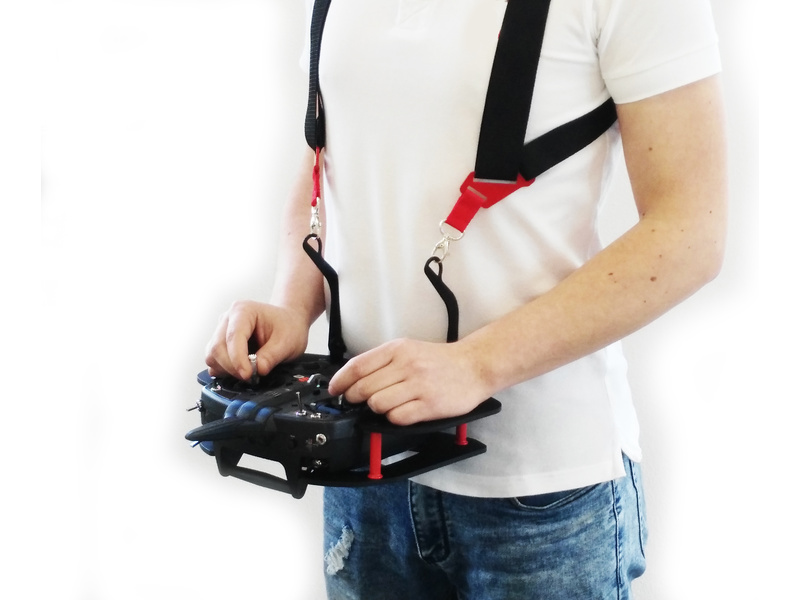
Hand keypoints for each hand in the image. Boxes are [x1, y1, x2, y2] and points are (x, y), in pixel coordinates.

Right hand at [204, 300, 308, 379]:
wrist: (288, 323)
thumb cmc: (288, 327)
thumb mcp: (287, 342)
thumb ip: (271, 356)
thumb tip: (257, 370)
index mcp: (243, 311)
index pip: (233, 336)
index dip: (237, 359)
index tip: (248, 374)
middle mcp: (227, 319)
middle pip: (217, 348)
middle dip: (232, 367)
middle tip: (251, 377)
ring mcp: (221, 331)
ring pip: (212, 356)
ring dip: (228, 370)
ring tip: (250, 372)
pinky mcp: (220, 345)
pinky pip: (214, 362)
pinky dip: (225, 371)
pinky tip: (242, 370)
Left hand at [327, 338, 490, 425]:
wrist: (474, 366)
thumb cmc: (439, 360)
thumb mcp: (408, 349)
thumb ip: (382, 361)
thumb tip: (352, 379)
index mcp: (398, 349)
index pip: (358, 366)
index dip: (340, 381)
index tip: (334, 390)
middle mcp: (407, 365)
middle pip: (364, 388)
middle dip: (356, 398)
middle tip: (360, 401)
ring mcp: (419, 386)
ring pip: (378, 404)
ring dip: (376, 409)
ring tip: (387, 405)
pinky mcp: (429, 405)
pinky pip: (397, 417)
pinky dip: (394, 418)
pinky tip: (402, 412)